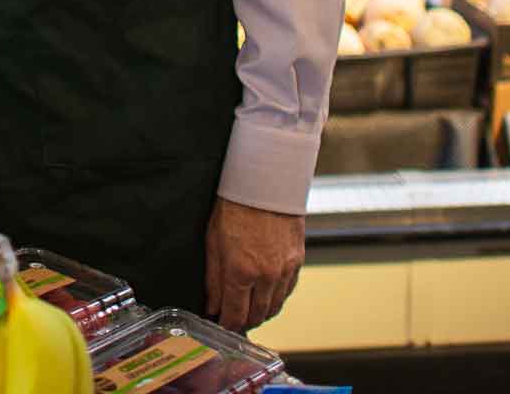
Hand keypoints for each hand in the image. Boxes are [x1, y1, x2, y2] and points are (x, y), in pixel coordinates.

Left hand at [204, 197, 304, 332]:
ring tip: (250, 311)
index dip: (227, 324)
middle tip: (235, 321)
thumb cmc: (235, 206)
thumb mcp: (213, 241)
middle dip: (245, 322)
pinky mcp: (297, 260)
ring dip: (263, 313)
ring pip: (275, 306)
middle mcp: (266, 276)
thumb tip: (212, 305)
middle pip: (258, 315)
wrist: (264, 183)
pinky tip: (268, 295)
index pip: (235, 314)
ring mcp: (284, 269)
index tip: (222, 325)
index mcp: (241, 272)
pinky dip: (278, 298)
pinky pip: (289, 290)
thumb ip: (213, 278)